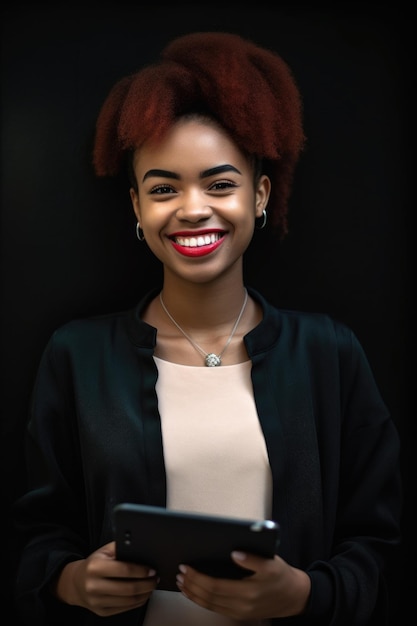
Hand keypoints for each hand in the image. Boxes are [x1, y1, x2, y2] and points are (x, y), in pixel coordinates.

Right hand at [53, 541, 157, 616]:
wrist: (76, 583)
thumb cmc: (94, 564)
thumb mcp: (104, 551)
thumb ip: (120, 547)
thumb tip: (140, 547)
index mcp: (95, 567)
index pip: (124, 570)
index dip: (141, 571)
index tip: (152, 570)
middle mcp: (94, 586)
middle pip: (129, 588)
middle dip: (147, 584)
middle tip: (155, 579)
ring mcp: (97, 602)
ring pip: (128, 601)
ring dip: (145, 594)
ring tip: (151, 586)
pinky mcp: (102, 612)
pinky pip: (125, 609)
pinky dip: (138, 602)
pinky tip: (143, 595)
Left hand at [175, 551, 310, 619]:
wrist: (293, 597)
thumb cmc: (280, 575)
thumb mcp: (271, 562)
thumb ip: (252, 558)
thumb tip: (234, 553)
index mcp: (248, 590)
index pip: (215, 586)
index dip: (197, 577)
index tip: (185, 566)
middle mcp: (242, 605)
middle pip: (208, 597)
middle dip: (190, 584)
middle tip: (179, 572)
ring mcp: (240, 612)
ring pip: (209, 605)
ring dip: (192, 594)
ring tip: (181, 582)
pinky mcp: (239, 615)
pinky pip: (215, 609)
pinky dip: (201, 601)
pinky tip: (194, 592)